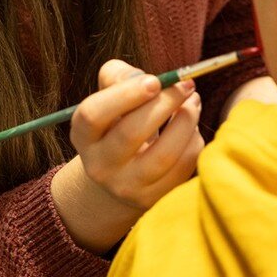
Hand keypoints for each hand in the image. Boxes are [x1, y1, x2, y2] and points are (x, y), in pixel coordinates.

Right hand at [69, 59, 203, 212]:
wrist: (121, 174)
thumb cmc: (119, 121)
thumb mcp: (109, 96)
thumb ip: (121, 76)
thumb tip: (155, 80)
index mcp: (83, 135)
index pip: (93, 114)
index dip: (126, 94)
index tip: (155, 80)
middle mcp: (99, 166)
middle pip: (130, 134)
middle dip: (165, 103)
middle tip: (186, 84)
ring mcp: (126, 187)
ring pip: (163, 155)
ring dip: (186, 121)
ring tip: (193, 102)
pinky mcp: (154, 199)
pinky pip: (183, 168)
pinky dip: (193, 141)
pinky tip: (191, 128)